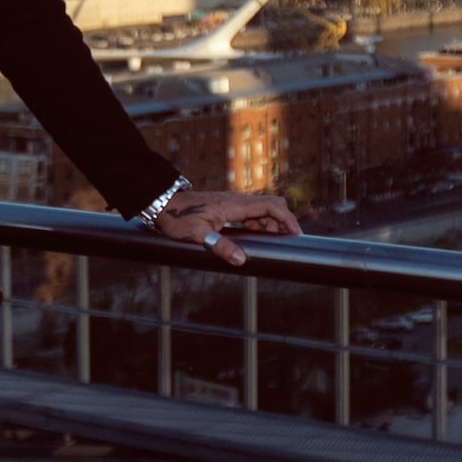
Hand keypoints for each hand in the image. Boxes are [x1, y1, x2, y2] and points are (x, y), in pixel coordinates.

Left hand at [155, 185, 301, 266]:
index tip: (296, 234)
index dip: (287, 218)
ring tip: (280, 243)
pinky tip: (263, 237)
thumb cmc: (179, 217)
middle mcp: (238, 201)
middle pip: (272, 206)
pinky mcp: (229, 209)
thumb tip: (241, 260)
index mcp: (235, 204)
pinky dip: (262, 225)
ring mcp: (234, 204)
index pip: (271, 206)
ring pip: (263, 211)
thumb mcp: (198, 234)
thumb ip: (220, 246)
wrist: (164, 204)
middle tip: (291, 242)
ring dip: (274, 225)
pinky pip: (252, 215)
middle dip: (285, 222)